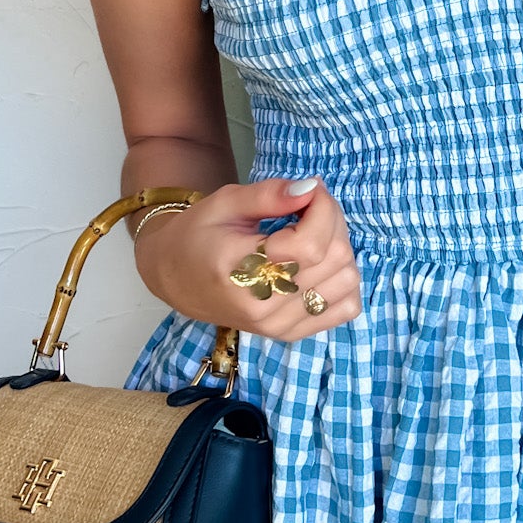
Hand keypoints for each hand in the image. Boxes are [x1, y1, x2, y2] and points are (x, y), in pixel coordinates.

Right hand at [135, 175, 362, 340]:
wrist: (175, 279)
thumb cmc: (197, 235)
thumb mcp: (225, 203)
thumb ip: (269, 194)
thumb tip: (310, 189)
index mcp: (243, 271)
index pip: (312, 244)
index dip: (323, 209)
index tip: (310, 192)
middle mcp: (265, 306)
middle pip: (335, 259)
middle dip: (332, 221)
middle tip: (309, 208)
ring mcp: (280, 326)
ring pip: (347, 281)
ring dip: (340, 248)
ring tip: (312, 235)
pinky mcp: (291, 334)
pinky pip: (346, 308)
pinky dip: (342, 281)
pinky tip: (319, 264)